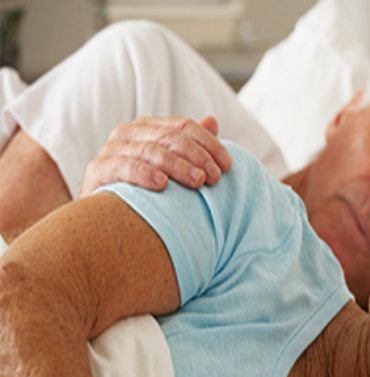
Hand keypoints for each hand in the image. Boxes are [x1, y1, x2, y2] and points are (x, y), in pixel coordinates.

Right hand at [81, 115, 232, 196]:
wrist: (108, 219)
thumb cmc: (146, 190)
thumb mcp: (172, 166)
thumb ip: (190, 145)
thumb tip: (212, 120)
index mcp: (148, 128)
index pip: (183, 126)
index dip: (209, 143)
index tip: (227, 165)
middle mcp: (128, 133)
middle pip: (169, 137)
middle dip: (197, 156)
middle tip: (214, 177)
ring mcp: (111, 149)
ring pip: (150, 151)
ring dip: (178, 166)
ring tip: (198, 181)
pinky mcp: (98, 170)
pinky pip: (123, 167)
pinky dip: (144, 174)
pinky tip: (162, 184)